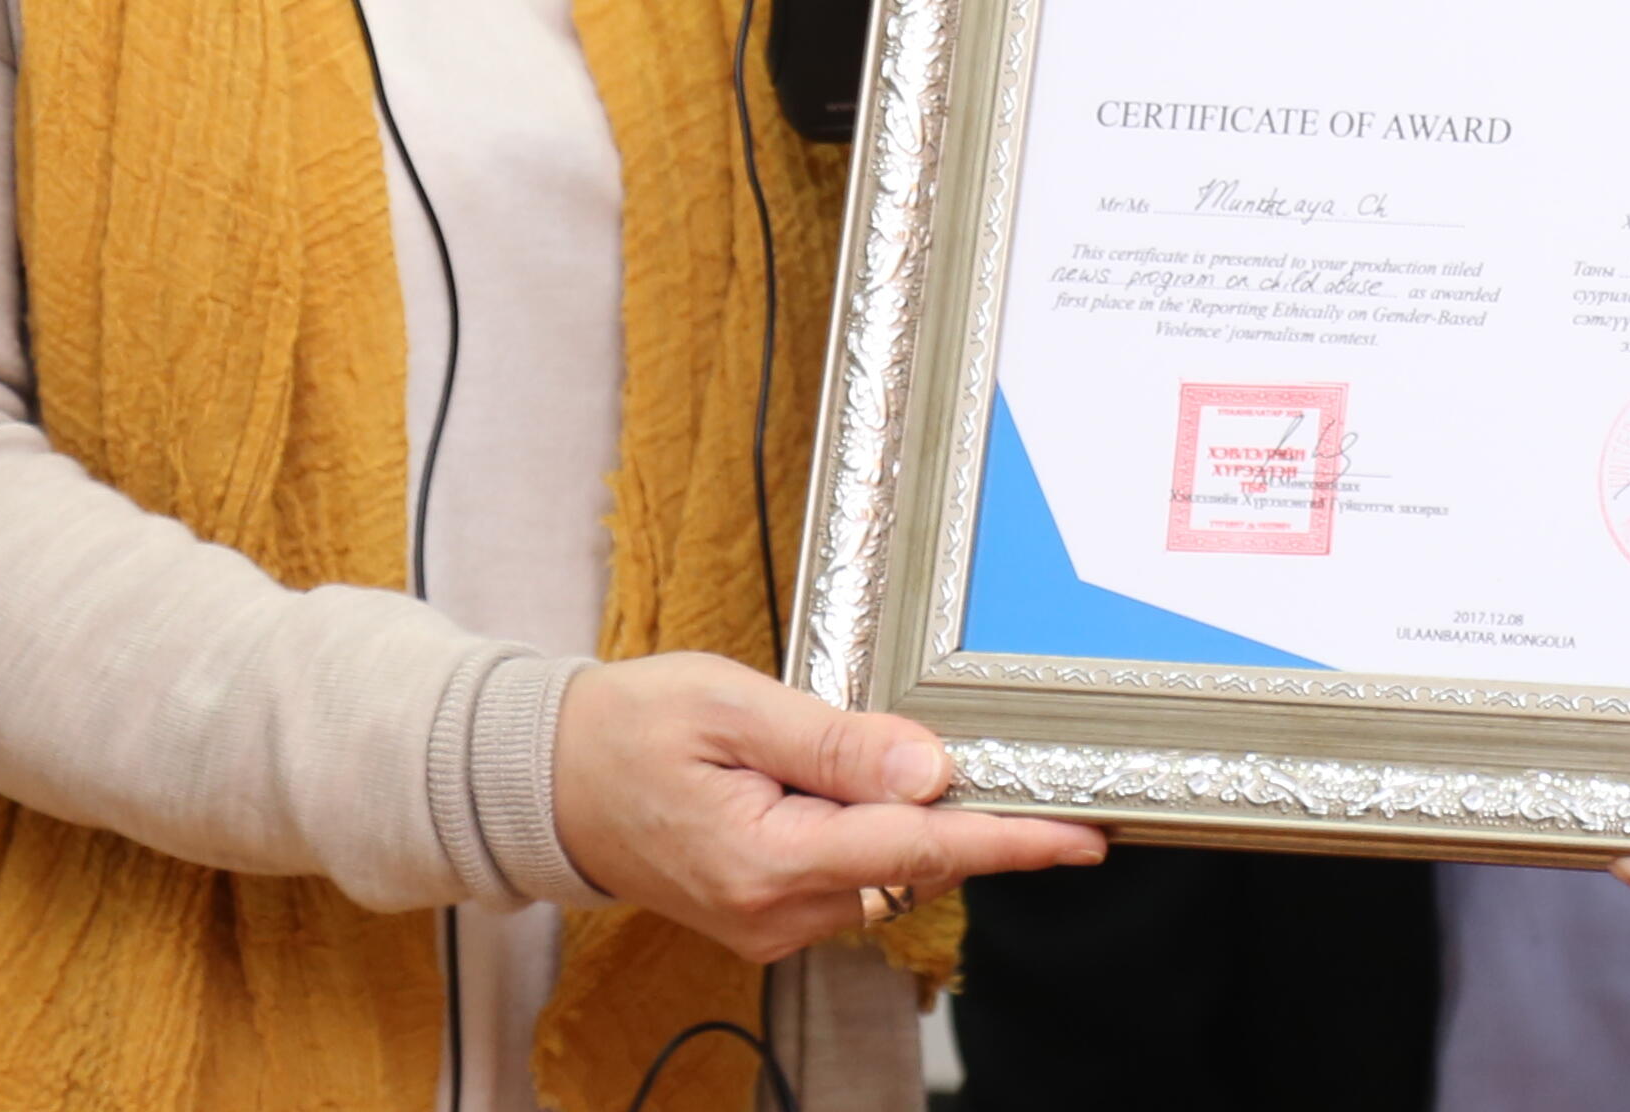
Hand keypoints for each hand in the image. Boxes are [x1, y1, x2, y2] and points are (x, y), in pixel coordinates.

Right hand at [550, 650, 1103, 963]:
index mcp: (767, 859)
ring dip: (914, 820)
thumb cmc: (630, 728)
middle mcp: (774, 913)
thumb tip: (928, 770)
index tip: (1082, 836)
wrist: (546, 782)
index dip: (1011, 839)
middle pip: (914, 863)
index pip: (920, 848)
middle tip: (1010, 756)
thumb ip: (836, 742)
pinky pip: (851, 878)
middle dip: (969, 815)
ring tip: (887, 752)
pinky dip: (876, 834)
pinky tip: (853, 785)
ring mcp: (769, 925)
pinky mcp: (767, 918)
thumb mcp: (733, 705)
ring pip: (888, 873)